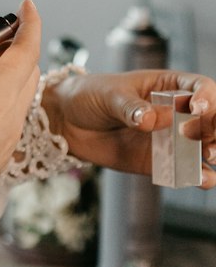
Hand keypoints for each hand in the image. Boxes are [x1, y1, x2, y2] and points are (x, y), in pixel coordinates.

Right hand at [0, 0, 42, 266]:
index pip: (29, 51)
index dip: (33, 23)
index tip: (28, 4)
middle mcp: (10, 120)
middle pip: (31, 74)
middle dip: (22, 48)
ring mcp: (6, 143)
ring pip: (22, 98)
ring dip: (13, 75)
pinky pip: (10, 120)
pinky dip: (3, 100)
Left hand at [42, 71, 215, 187]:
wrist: (66, 122)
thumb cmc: (89, 96)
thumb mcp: (108, 95)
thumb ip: (131, 107)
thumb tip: (152, 120)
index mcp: (167, 86)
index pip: (201, 88)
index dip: (207, 98)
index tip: (196, 108)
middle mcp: (175, 112)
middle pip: (211, 119)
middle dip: (214, 128)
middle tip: (203, 139)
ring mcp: (169, 139)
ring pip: (204, 146)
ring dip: (213, 151)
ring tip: (209, 157)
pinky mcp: (158, 162)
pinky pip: (185, 171)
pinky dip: (198, 177)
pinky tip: (202, 180)